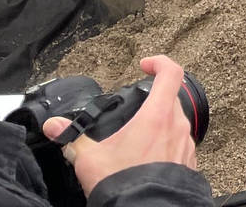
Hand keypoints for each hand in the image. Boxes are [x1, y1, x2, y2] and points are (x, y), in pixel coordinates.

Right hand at [46, 56, 198, 190]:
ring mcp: (187, 146)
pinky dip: (166, 145)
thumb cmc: (123, 184)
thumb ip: (73, 138)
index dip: (160, 62)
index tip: (145, 65)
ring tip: (138, 138)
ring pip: (177, 123)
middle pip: (172, 99)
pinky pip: (180, 146)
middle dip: (154, 100)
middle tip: (136, 110)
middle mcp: (178, 127)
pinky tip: (148, 158)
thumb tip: (55, 126)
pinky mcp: (190, 163)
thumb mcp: (90, 158)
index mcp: (158, 116)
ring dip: (160, 125)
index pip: (171, 73)